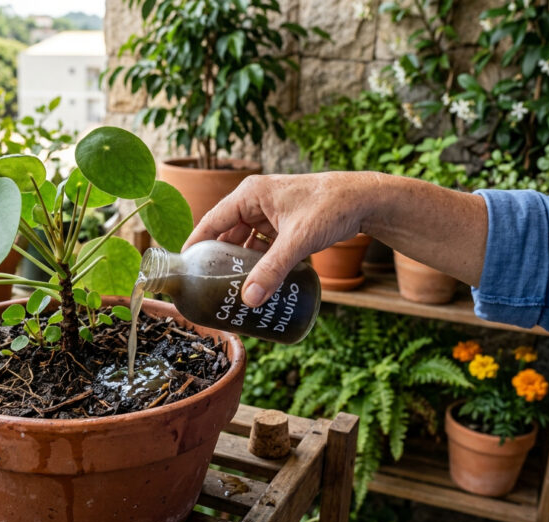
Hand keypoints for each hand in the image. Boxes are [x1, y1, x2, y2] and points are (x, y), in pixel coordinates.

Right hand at [184, 171, 381, 306]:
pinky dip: (257, 263)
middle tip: (206, 287)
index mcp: (250, 195)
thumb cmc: (331, 207)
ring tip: (228, 290)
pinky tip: (255, 282)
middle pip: (226, 235)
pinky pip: (261, 246)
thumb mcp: (298, 240)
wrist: (365, 201)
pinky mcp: (283, 225)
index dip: (195, 245)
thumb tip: (249, 300)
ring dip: (239, 264)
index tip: (183, 269)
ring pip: (244, 243)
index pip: (211, 221)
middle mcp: (255, 201)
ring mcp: (269, 213)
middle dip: (218, 261)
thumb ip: (273, 270)